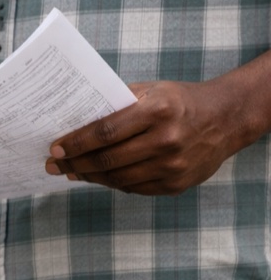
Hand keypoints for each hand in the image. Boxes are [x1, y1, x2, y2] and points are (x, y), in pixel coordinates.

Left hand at [46, 79, 254, 195]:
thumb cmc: (179, 101)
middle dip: (75, 163)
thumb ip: (116, 105)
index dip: (76, 143)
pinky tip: (97, 177)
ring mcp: (173, 167)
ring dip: (89, 177)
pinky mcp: (176, 184)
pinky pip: (134, 188)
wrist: (226, 119)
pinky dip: (112, 183)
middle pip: (108, 159)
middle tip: (54, 164)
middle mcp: (167, 141)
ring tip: (71, 172)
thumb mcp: (150, 91)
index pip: (105, 132)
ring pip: (118, 179)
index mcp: (157, 112)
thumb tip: (75, 121)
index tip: (55, 147)